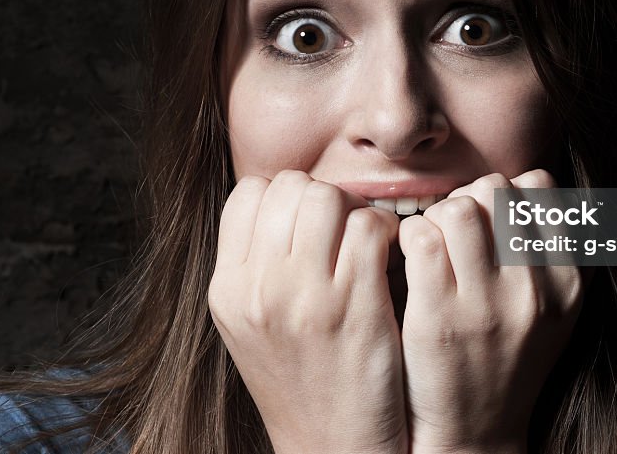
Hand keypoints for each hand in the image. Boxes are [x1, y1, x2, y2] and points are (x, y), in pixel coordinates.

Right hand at [208, 170, 407, 453]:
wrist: (330, 445)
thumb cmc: (299, 377)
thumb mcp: (250, 323)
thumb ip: (255, 263)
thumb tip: (281, 201)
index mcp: (228, 288)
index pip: (249, 193)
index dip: (284, 196)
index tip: (306, 220)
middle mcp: (261, 289)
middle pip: (291, 188)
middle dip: (322, 197)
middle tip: (341, 226)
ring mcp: (308, 297)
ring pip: (329, 198)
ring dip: (354, 209)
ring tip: (364, 237)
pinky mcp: (358, 306)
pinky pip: (369, 227)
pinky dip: (385, 229)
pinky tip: (388, 253)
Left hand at [398, 169, 584, 453]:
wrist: (475, 431)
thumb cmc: (507, 358)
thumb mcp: (554, 310)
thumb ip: (558, 251)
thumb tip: (548, 189)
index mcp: (567, 282)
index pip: (540, 187)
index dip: (506, 192)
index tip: (491, 218)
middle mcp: (532, 290)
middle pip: (495, 190)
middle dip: (469, 198)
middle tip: (456, 229)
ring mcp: (485, 304)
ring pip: (458, 208)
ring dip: (437, 217)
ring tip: (435, 243)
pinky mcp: (437, 316)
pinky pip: (420, 237)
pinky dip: (409, 237)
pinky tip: (412, 259)